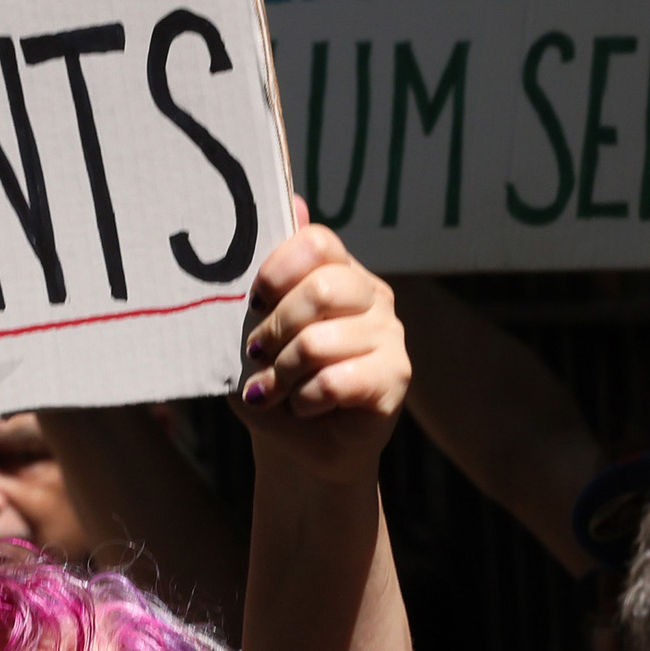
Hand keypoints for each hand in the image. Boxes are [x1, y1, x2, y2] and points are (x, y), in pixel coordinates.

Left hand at [234, 215, 410, 488]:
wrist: (301, 451)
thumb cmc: (275, 383)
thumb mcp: (255, 329)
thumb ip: (269, 275)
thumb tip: (292, 199)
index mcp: (339, 272)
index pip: (317, 242)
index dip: (278, 268)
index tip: (253, 301)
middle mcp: (371, 295)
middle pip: (323, 288)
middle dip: (275, 327)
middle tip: (255, 354)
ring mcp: (389, 335)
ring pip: (321, 341)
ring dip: (282, 372)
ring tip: (270, 391)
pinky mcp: (396, 377)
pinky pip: (336, 380)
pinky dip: (304, 400)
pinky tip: (301, 408)